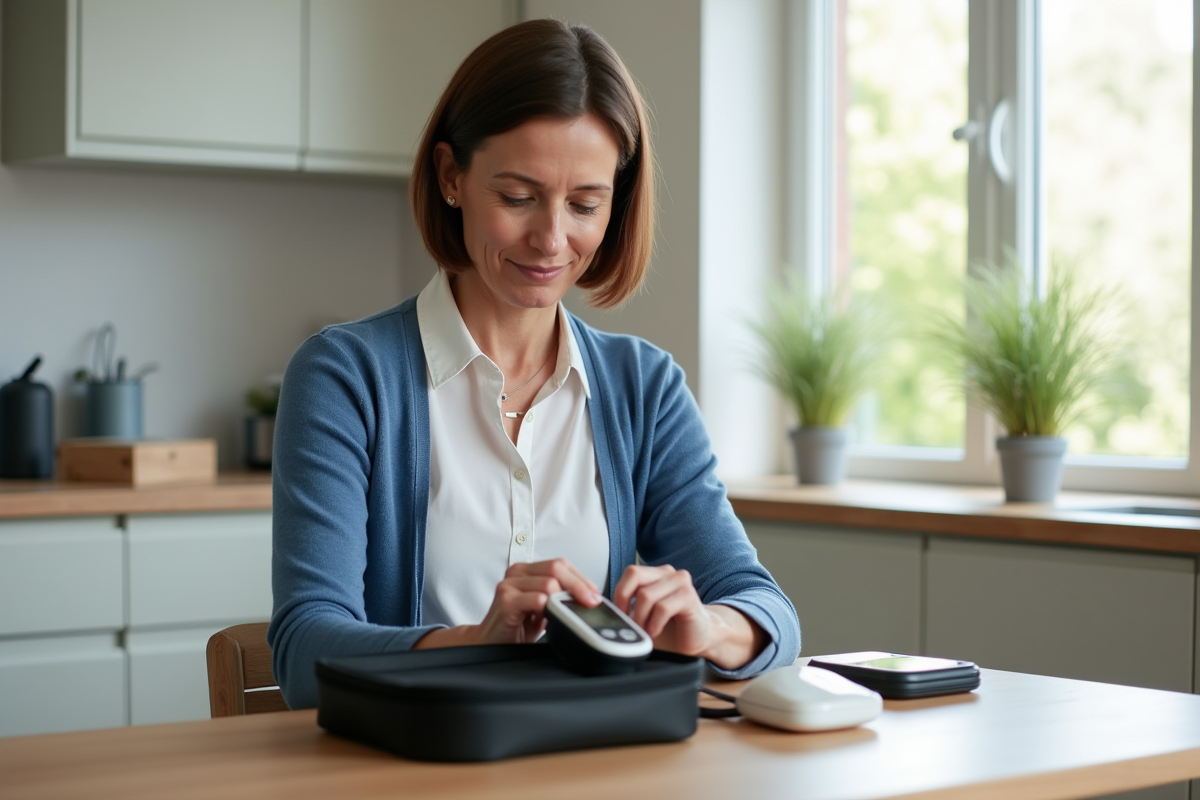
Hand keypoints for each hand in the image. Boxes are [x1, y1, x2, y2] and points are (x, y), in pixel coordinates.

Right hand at [415, 558, 600, 648]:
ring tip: (571, 613)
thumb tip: (589, 597)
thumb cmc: (518, 626)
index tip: (595, 594)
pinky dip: (550, 609)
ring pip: (549, 583)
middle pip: (556, 568)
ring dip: (565, 599)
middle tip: (591, 603)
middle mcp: (517, 572)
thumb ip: (560, 596)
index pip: (560, 564)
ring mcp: (509, 585)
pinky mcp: (505, 601)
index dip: (581, 577)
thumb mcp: (544, 608)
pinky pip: (537, 599)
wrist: (490, 643)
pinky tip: (552, 618)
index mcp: (527, 570)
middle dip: (579, 585)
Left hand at [612, 564, 766, 670]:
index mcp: (655, 574)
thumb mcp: (643, 615)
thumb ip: (627, 609)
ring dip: (640, 618)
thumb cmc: (670, 628)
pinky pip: (662, 608)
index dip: (619, 593)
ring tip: (644, 631)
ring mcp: (680, 582)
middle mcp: (668, 573)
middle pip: (635, 576)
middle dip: (625, 603)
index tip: (618, 613)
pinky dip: (654, 623)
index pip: (630, 572)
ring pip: (646, 595)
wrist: (698, 638)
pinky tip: (655, 631)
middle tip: (628, 622)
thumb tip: (604, 612)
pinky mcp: (689, 597)